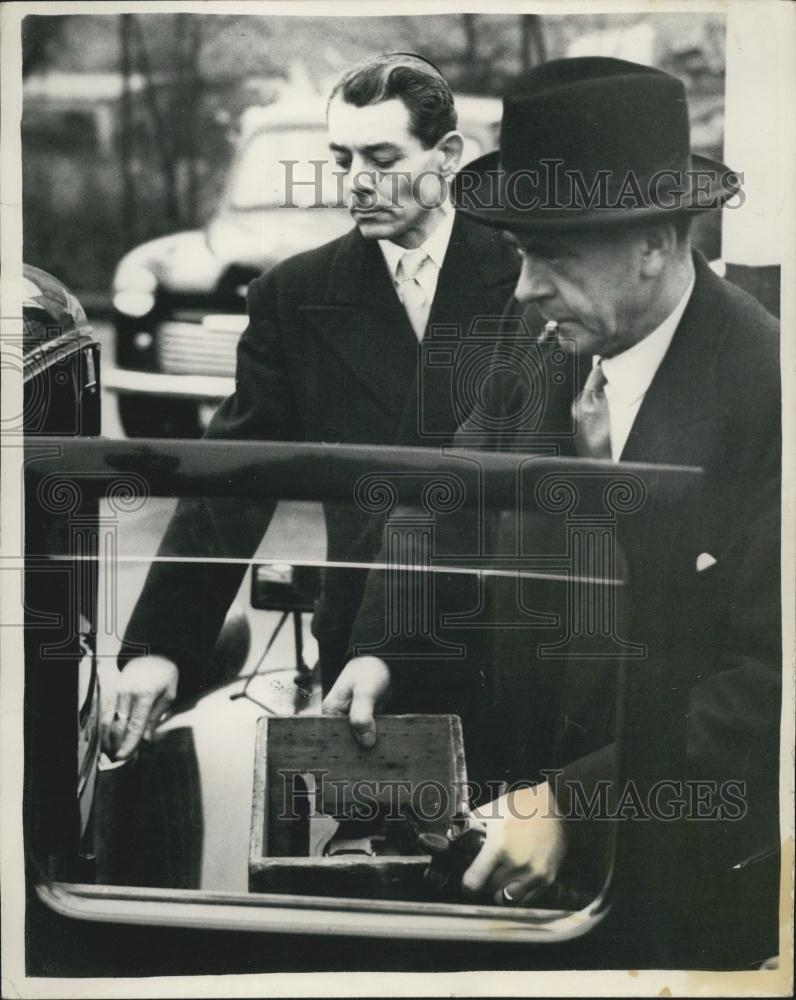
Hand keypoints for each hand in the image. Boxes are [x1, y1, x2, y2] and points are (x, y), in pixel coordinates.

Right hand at [101, 656, 178, 759]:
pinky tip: (106, 740)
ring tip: (110, 754)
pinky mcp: (111, 692)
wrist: (153, 653)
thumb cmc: (165, 675)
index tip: (124, 757)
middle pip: (117, 725)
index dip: (128, 742)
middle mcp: (127, 693)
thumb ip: (157, 717)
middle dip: (115, 745)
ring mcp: (117, 692)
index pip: (135, 724)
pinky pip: (104, 713)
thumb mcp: (169, 695)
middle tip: (117, 760)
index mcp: (145, 694)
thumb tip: (146, 740)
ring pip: (107, 720)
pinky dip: (103, 728)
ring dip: (107, 739)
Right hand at [321, 656, 390, 746]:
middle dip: (361, 747)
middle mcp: (340, 715)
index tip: (362, 757)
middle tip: (377, 755)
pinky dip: (378, 735)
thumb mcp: (365, 691)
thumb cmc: (371, 669)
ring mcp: (354, 716)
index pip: (335, 737)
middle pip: (348, 739)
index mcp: (332, 709)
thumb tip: (366, 742)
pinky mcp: (368, 717)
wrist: (386, 657)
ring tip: (384, 751)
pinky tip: (387, 742)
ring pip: (361, 737)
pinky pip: (371, 731)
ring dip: (372, 742)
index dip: (349, 748)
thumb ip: (362, 715)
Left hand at [462, 783, 565, 905]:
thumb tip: (454, 834)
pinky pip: (526, 898)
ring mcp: (533, 874)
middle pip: (489, 890)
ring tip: (501, 876)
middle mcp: (517, 865)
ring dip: (501, 891)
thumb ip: (471, 824)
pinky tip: (517, 877)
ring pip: (507, 899)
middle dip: (485, 882)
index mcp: (499, 847)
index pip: (474, 883)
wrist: (557, 806)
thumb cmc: (523, 806)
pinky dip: (519, 892)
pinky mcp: (547, 879)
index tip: (467, 882)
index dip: (467, 884)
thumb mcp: (492, 810)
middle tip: (486, 871)